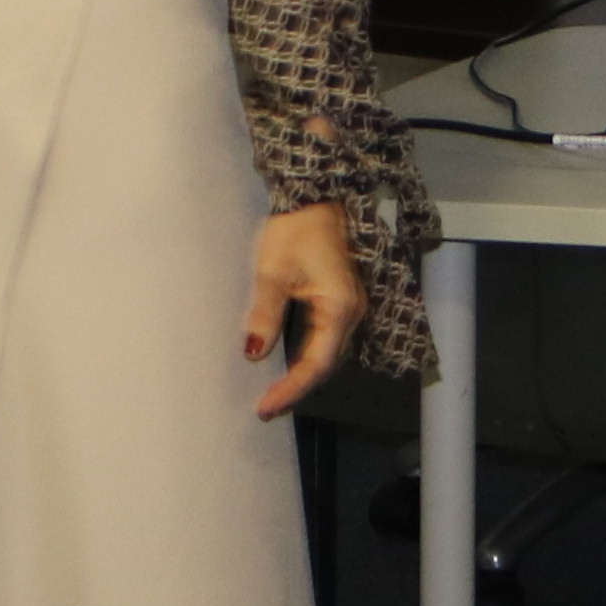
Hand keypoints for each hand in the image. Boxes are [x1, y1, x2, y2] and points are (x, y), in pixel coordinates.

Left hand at [241, 202, 362, 418]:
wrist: (314, 197)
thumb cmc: (295, 229)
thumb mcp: (272, 273)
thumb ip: (264, 316)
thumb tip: (254, 353)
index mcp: (338, 307)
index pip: (316, 363)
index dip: (291, 389)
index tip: (265, 407)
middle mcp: (351, 312)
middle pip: (326, 363)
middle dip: (297, 388)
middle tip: (266, 407)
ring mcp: (349, 306)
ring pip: (328, 353)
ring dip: (302, 375)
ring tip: (274, 393)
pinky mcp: (341, 300)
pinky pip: (327, 339)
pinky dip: (308, 357)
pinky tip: (288, 365)